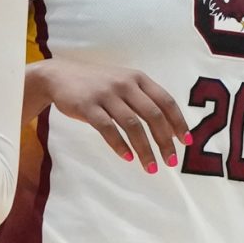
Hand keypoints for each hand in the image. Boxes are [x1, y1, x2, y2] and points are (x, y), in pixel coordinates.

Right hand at [31, 60, 188, 172]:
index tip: (185, 142)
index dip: (178, 122)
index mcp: (138, 79)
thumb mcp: (122, 82)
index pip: (166, 101)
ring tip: (151, 167)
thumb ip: (142, 98)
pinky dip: (120, 145)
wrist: (58, 76)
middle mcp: (125, 85)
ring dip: (145, 149)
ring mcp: (106, 94)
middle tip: (171, 162)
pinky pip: (108, 129)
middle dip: (165, 141)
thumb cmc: (95, 84)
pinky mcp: (87, 106)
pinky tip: (127, 157)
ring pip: (132, 125)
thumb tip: (167, 127)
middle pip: (153, 116)